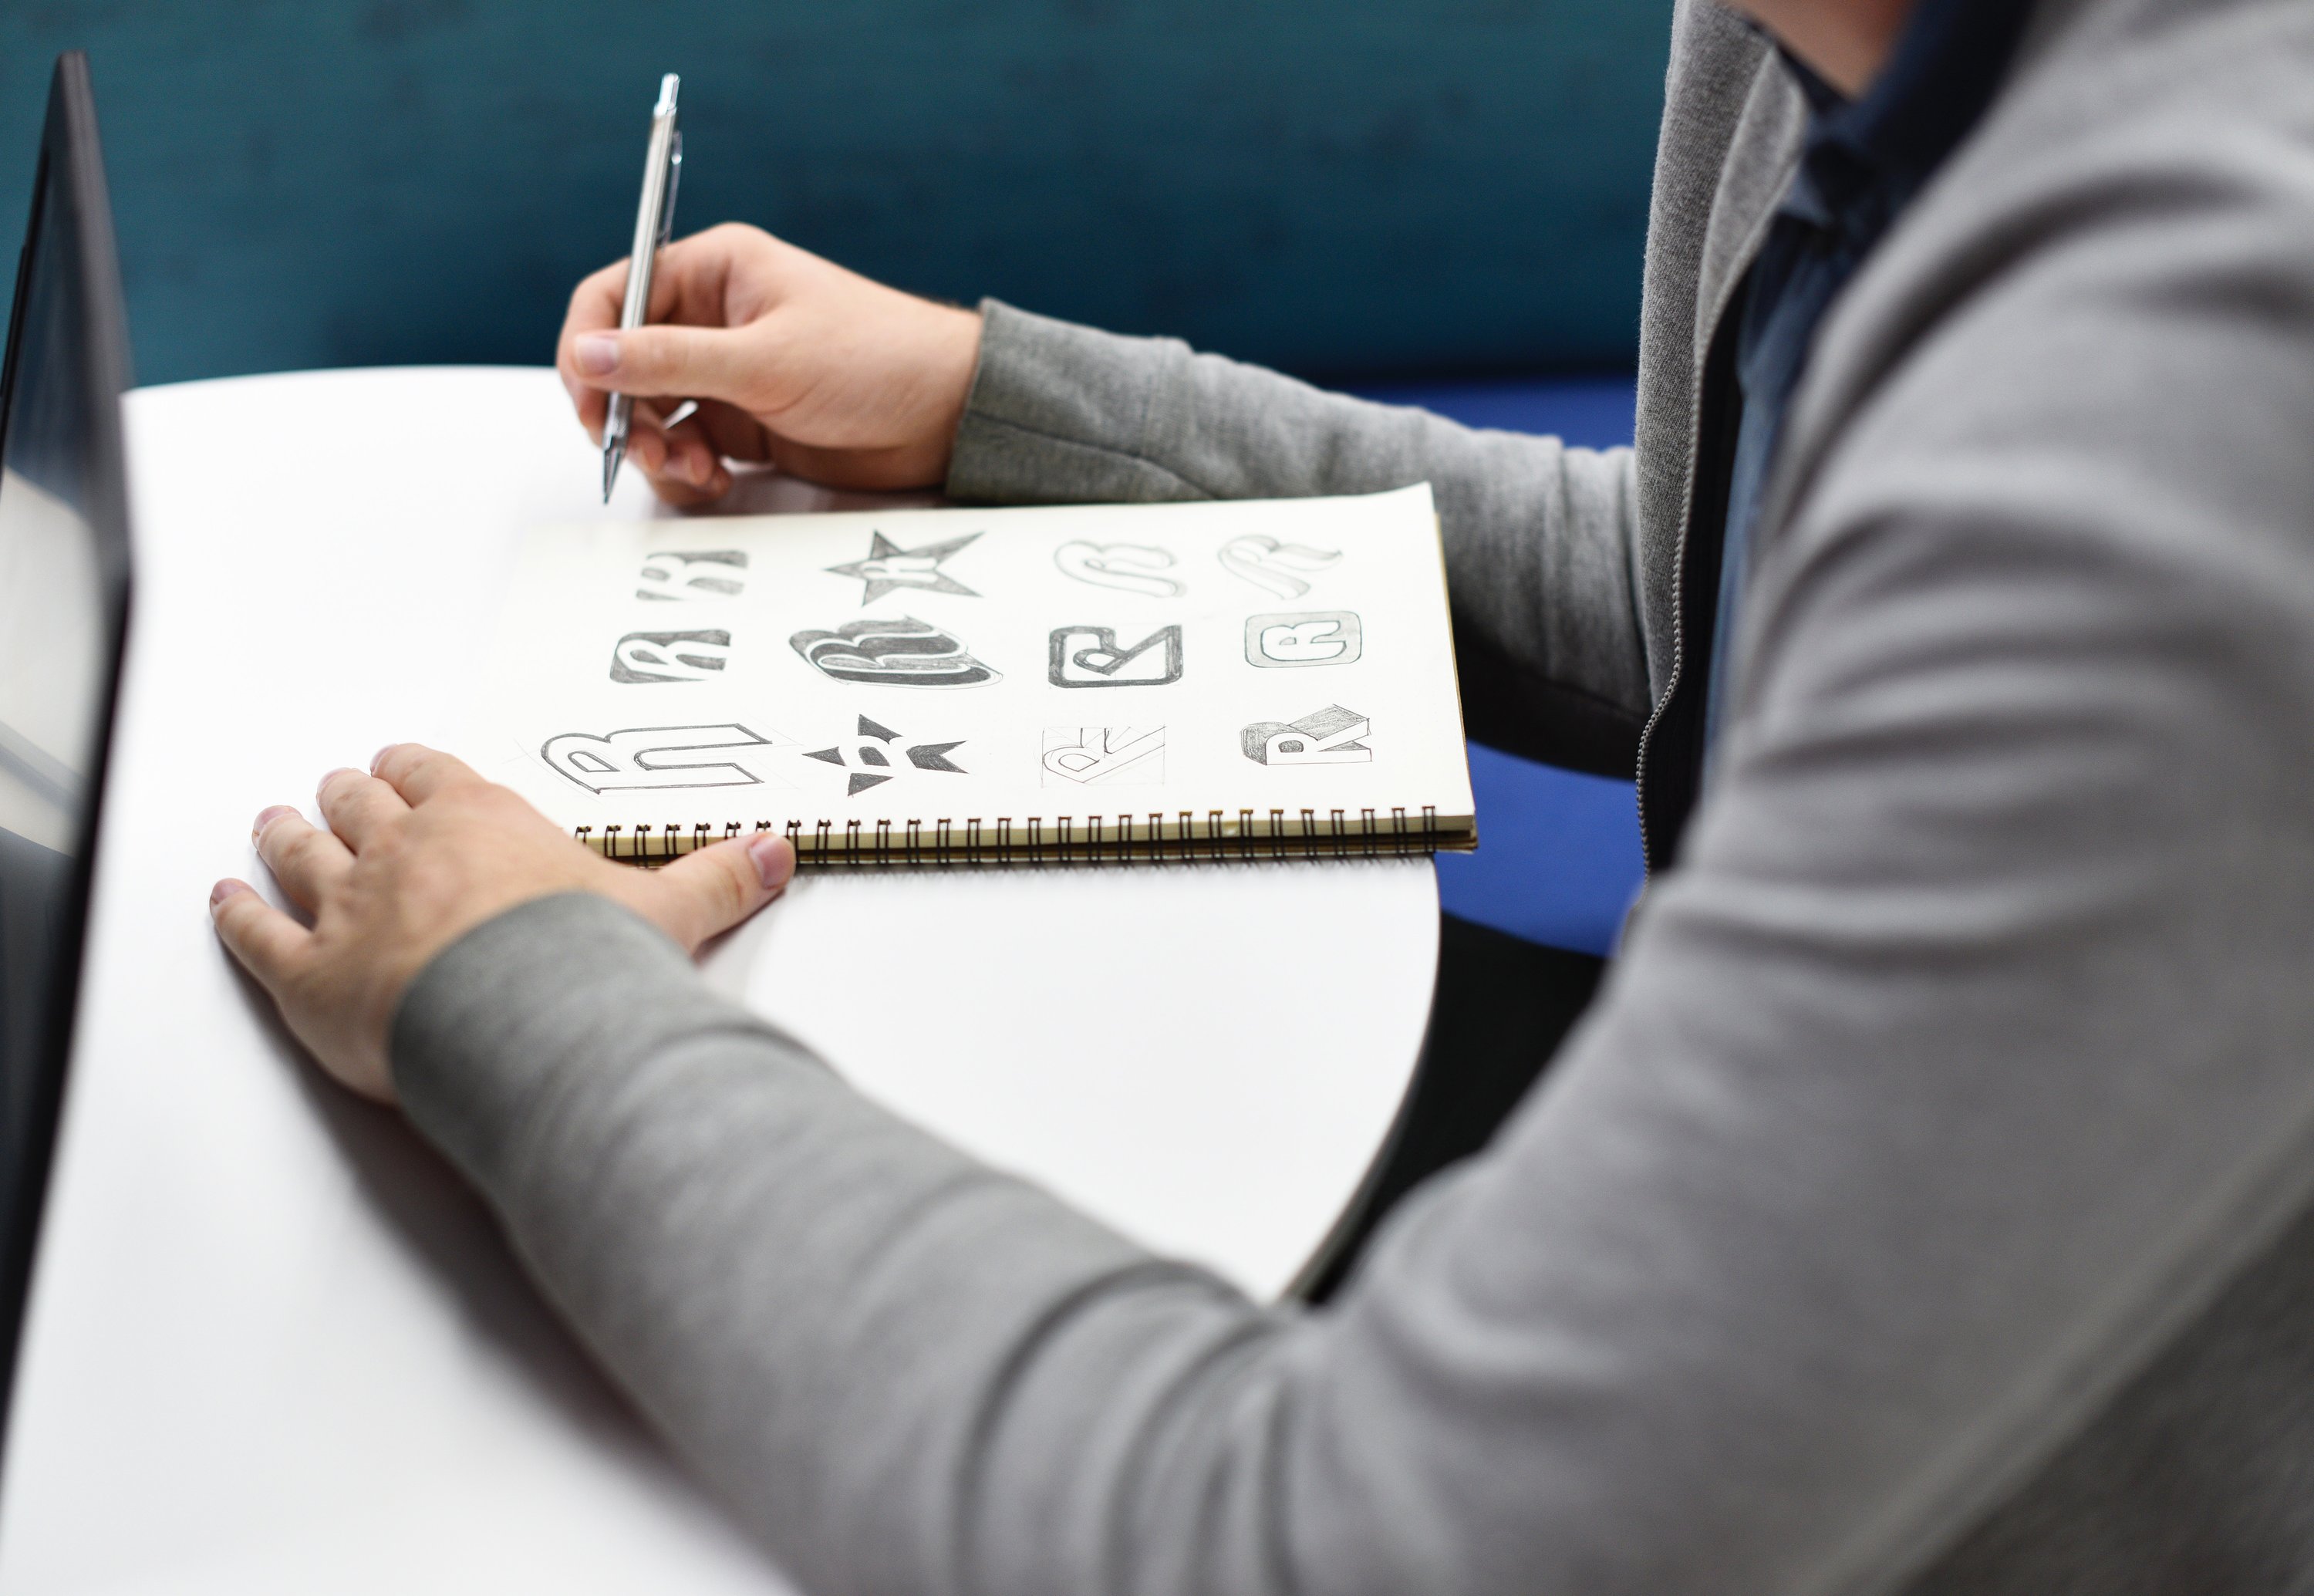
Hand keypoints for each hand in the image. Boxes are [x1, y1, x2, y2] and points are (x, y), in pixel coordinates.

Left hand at [211, 744, 795, 1102]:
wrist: (523, 1018)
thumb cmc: (583, 961)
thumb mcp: (671, 912)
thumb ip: (722, 878)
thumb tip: (778, 851)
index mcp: (482, 822)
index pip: (433, 774)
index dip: (414, 771)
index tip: (404, 768)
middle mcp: (404, 850)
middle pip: (359, 805)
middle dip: (346, 798)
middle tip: (336, 792)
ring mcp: (349, 908)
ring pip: (299, 854)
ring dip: (284, 837)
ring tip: (273, 824)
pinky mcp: (309, 975)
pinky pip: (256, 935)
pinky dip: (235, 917)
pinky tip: (224, 902)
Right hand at [557, 223, 984, 505]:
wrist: (947, 416)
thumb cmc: (874, 359)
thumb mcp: (765, 359)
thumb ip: (671, 360)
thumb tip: (587, 355)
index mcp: (714, 271)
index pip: (614, 295)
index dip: (588, 346)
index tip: (589, 398)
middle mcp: (712, 318)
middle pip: (622, 362)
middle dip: (622, 412)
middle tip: (642, 450)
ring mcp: (727, 373)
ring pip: (650, 412)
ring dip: (654, 448)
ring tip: (692, 471)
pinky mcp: (745, 423)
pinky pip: (686, 446)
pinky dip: (686, 470)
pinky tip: (714, 480)